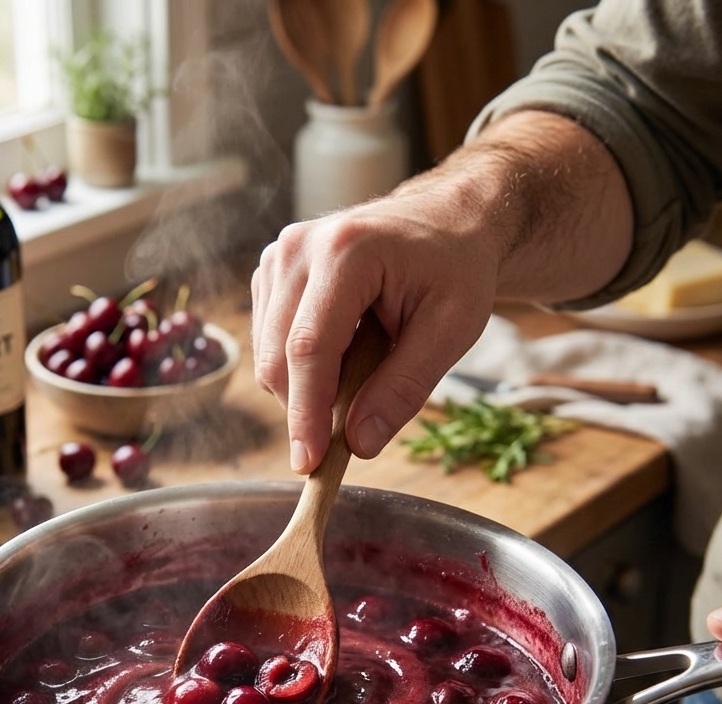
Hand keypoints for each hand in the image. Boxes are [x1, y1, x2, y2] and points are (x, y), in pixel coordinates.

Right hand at [252, 185, 500, 473]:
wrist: (446, 222)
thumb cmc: (454, 270)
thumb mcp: (451, 331)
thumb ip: (403, 389)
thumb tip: (358, 445)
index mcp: (345, 252)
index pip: (309, 348)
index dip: (306, 412)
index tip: (308, 463)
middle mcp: (298, 248)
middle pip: (277, 357)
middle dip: (307, 408)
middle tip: (355, 427)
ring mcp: (277, 258)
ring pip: (267, 356)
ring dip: (307, 387)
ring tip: (363, 367)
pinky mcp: (270, 273)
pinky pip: (268, 344)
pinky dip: (300, 367)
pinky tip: (343, 351)